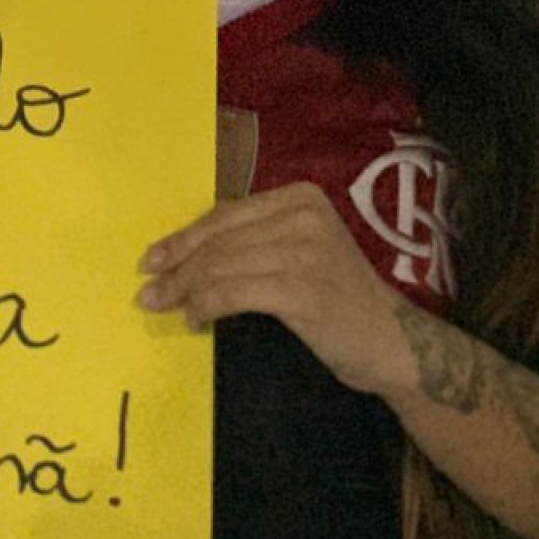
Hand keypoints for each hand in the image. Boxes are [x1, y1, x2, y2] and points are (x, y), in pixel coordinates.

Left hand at [137, 183, 414, 399]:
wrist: (390, 341)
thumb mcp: (299, 252)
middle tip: (148, 292)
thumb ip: (254, 242)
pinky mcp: (301, 290)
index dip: (183, 239)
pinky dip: (205, 307)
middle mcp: (304, 216)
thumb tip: (184, 253)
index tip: (152, 260)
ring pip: (220, 266)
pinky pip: (232, 294)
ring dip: (184, 291)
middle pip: (219, 241)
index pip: (225, 215)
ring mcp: (305, 251)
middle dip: (177, 268)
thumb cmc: (338, 300)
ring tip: (165, 307)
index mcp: (301, 197)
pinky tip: (194, 319)